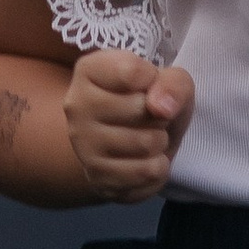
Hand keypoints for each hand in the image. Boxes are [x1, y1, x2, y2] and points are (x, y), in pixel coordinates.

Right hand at [64, 51, 194, 200]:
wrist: (137, 143)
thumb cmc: (152, 101)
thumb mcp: (171, 81)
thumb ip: (172, 83)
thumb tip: (161, 108)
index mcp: (88, 71)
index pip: (132, 73)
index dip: (154, 80)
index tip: (146, 85)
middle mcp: (76, 106)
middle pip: (140, 109)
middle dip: (159, 115)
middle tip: (150, 116)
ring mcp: (82, 145)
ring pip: (146, 144)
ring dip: (160, 142)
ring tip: (148, 137)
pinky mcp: (97, 178)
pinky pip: (146, 174)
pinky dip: (158, 168)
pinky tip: (144, 160)